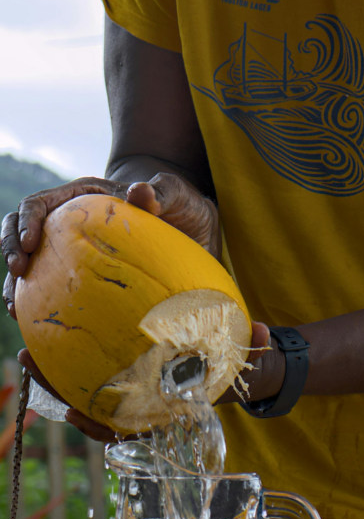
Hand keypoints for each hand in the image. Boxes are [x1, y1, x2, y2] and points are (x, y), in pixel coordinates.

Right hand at [1, 172, 218, 318]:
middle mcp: (69, 223)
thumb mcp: (176, 195)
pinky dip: (41, 305)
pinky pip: (53, 290)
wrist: (191, 226)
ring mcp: (72, 250)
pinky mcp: (81, 275)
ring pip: (31, 264)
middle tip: (17, 272)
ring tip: (15, 307)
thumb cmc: (180, 205)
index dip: (27, 219)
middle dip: (11, 248)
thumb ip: (160, 193)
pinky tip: (38, 327)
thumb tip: (140, 191)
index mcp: (83, 197)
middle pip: (21, 231)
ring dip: (16, 283)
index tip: (29, 242)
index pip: (41, 203)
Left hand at [19, 322, 272, 442]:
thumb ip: (254, 345)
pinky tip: (58, 332)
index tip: (71, 411)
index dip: (96, 423)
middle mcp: (143, 404)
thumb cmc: (237, 366)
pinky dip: (74, 357)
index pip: (126, 425)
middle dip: (56, 388)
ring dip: (53, 373)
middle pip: (89, 406)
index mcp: (166, 410)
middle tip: (28, 358)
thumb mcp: (246, 357)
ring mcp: (133, 391)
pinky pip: (96, 371)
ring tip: (27, 347)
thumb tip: (263, 330)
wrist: (237, 369)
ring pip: (85, 389)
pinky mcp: (132, 373)